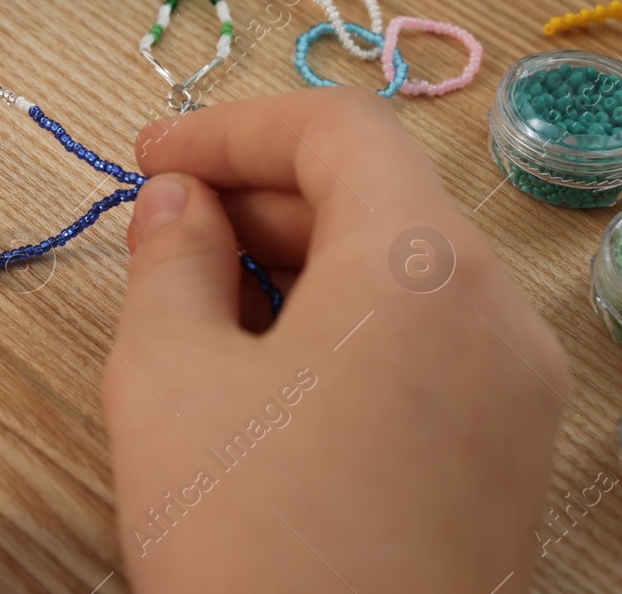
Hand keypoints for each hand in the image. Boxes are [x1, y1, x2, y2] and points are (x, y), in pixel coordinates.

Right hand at [105, 88, 566, 592]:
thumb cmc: (245, 540)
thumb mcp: (166, 377)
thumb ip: (168, 259)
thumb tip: (179, 201)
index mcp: (421, 268)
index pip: (337, 131)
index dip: (230, 128)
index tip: (148, 158)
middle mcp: (497, 311)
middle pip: (380, 194)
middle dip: (260, 195)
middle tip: (159, 230)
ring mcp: (520, 390)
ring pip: (406, 268)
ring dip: (300, 257)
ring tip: (198, 299)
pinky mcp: (512, 454)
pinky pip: (429, 340)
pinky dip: (346, 319)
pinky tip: (264, 366)